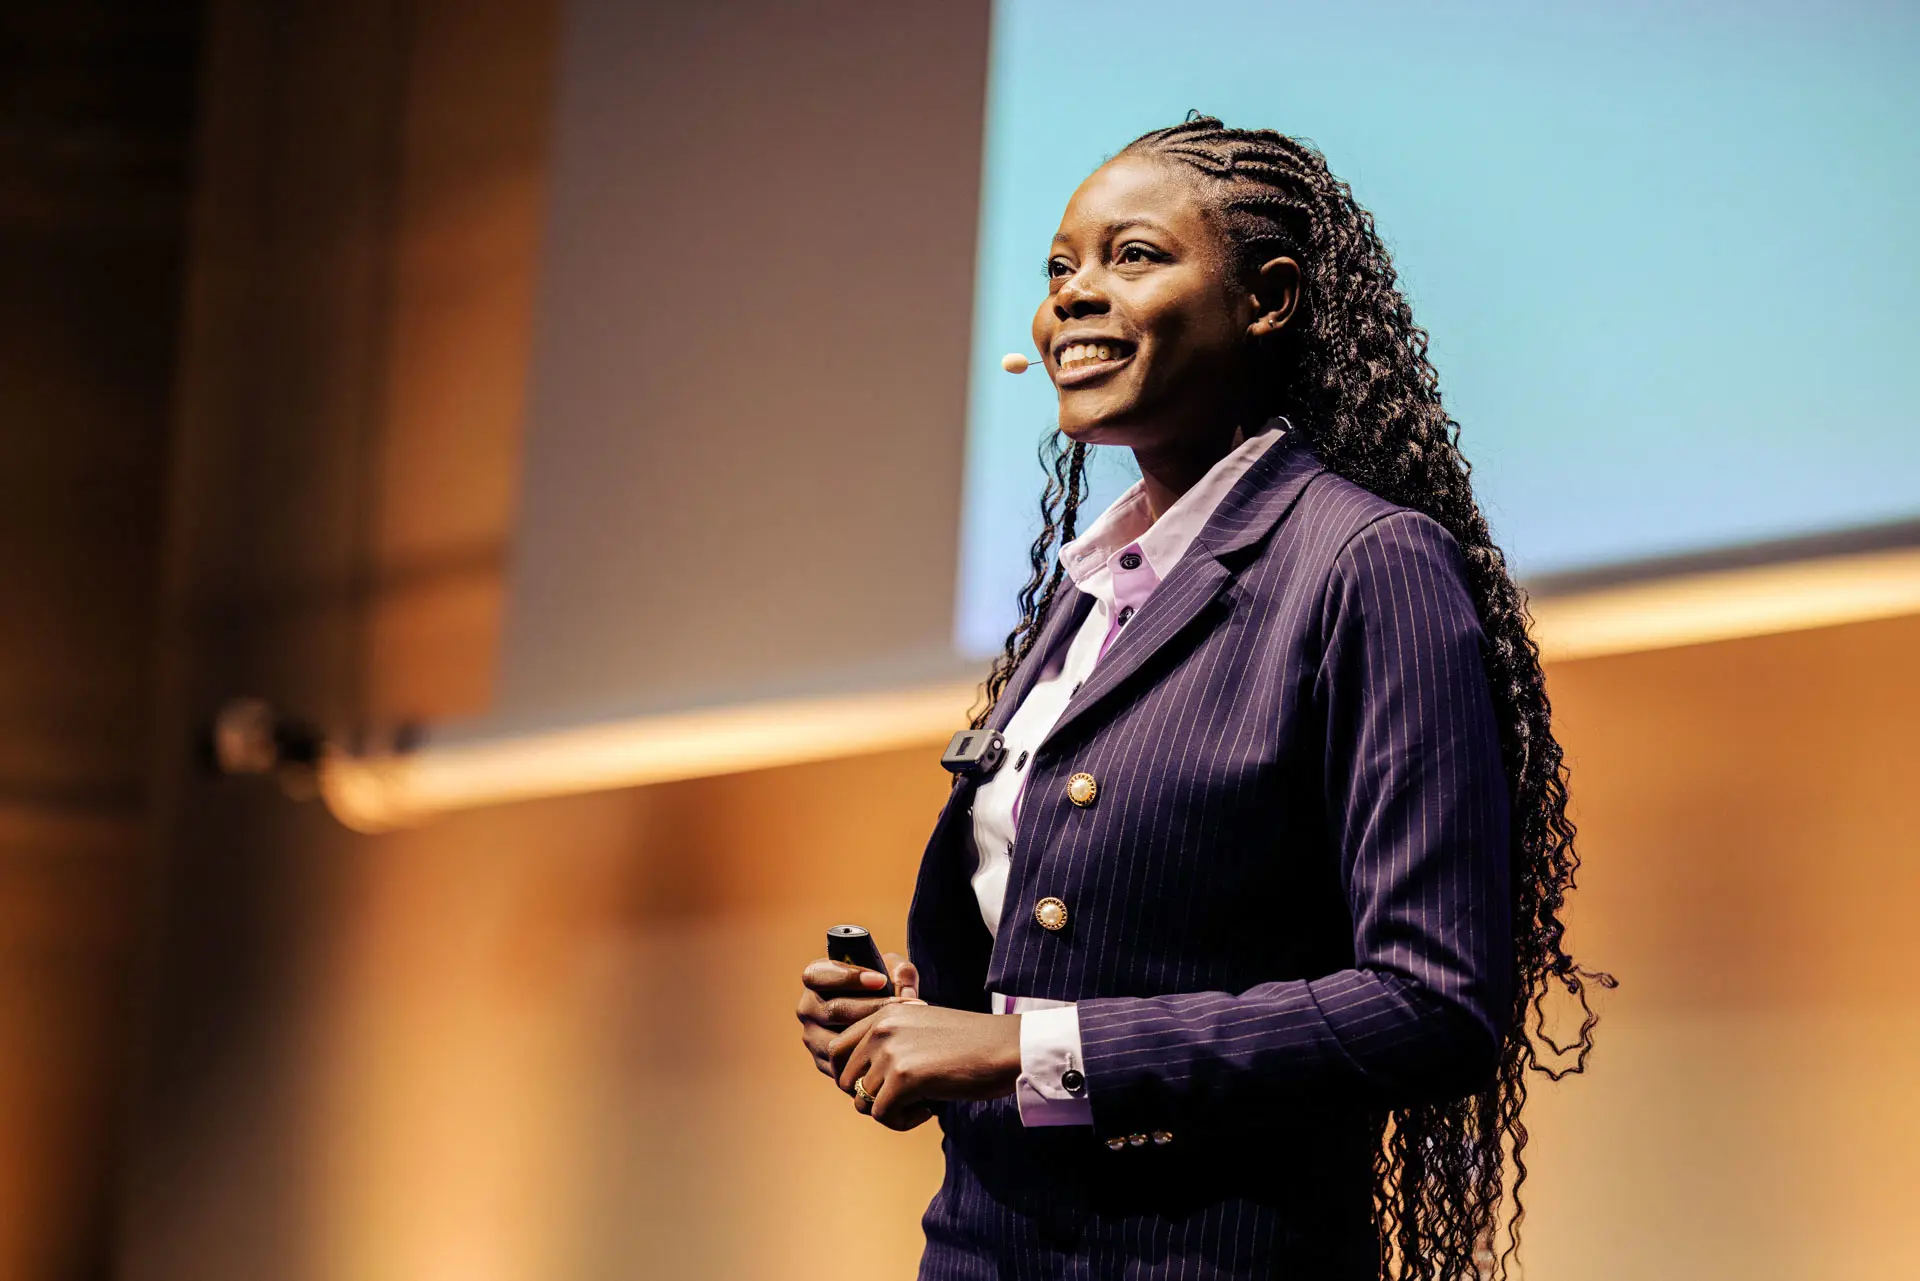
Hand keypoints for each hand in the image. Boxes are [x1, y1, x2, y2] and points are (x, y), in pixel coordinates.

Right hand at [796, 951, 918, 1081]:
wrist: (878, 1014)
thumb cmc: (882, 985)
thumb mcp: (892, 969)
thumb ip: (901, 971)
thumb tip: (905, 992)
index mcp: (815, 977)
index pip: (817, 976)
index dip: (847, 978)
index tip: (880, 980)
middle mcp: (807, 1007)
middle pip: (834, 1010)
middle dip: (872, 1008)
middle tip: (903, 1007)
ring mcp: (812, 1036)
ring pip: (837, 1040)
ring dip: (870, 1035)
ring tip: (901, 1028)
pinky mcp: (822, 1061)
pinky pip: (842, 1063)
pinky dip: (866, 1057)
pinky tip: (890, 1049)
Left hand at [830, 1004, 1021, 1130]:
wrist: (1007, 1048)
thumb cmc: (973, 1043)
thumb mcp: (922, 1029)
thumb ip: (891, 1042)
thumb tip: (861, 1079)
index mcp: (884, 1014)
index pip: (837, 1050)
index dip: (851, 1077)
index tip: (878, 1088)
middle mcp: (881, 1029)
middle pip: (844, 1079)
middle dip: (867, 1097)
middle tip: (899, 1100)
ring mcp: (891, 1053)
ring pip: (862, 1101)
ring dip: (889, 1111)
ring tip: (920, 1104)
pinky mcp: (904, 1079)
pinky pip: (882, 1115)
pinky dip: (902, 1122)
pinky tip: (928, 1110)